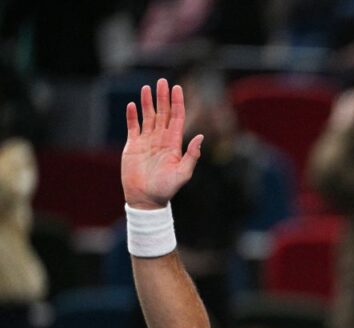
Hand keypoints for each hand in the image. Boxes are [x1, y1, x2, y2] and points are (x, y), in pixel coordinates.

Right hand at [122, 78, 202, 209]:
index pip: (176, 118)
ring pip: (148, 117)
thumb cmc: (166, 189)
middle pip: (162, 113)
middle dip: (163, 97)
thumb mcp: (183, 173)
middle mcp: (161, 139)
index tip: (178, 88)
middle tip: (163, 81)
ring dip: (148, 102)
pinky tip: (132, 105)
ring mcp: (146, 141)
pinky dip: (132, 116)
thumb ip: (192, 155)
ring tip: (147, 87)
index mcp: (174, 144)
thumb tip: (200, 137)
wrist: (146, 199)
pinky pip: (133, 127)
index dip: (177, 103)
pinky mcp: (133, 146)